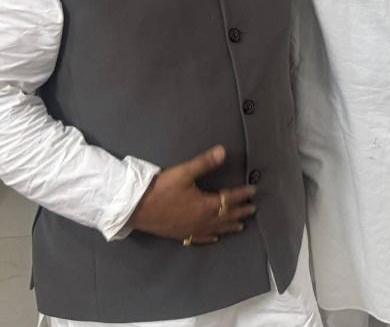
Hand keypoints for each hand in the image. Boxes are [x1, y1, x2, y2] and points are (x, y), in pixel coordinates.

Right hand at [126, 145, 257, 243]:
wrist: (136, 209)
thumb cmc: (161, 190)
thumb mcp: (184, 173)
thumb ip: (205, 163)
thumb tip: (223, 151)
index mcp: (206, 205)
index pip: (229, 198)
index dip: (242, 194)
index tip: (253, 191)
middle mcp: (202, 220)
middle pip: (226, 216)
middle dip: (240, 211)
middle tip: (252, 209)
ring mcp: (192, 230)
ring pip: (216, 229)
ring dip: (230, 226)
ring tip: (241, 226)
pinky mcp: (181, 235)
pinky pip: (200, 238)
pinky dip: (210, 237)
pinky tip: (214, 238)